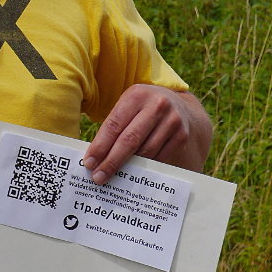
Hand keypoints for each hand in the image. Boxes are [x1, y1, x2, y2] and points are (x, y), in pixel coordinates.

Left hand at [82, 84, 211, 183]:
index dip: (100, 146)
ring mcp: (172, 120)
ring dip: (128, 167)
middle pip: (129, 140)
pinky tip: (134, 172)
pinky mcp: (182, 135)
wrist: (178, 103)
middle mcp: (156, 105)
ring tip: (114, 176)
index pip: (114, 125)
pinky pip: (159, 157)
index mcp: (136, 95)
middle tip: (98, 176)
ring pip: (145, 151)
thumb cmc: (142, 107)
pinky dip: (145, 166)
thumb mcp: (128, 105)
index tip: (89, 162)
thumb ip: (114, 124)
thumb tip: (95, 155)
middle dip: (111, 161)